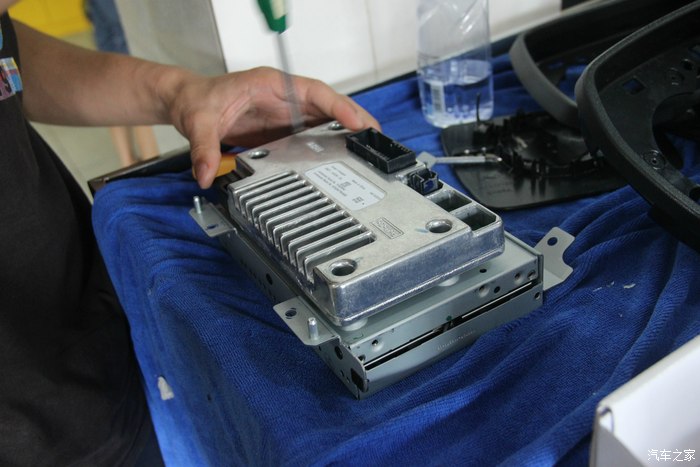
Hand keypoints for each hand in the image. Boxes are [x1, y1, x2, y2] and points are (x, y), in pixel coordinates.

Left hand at [161, 67, 379, 188]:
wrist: (187, 103)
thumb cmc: (197, 100)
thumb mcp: (199, 122)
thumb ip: (203, 148)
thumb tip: (205, 174)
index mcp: (270, 84)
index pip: (314, 91)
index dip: (338, 106)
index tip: (355, 122)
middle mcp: (284, 98)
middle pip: (328, 106)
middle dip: (353, 119)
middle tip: (375, 137)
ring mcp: (285, 114)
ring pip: (324, 120)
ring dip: (346, 133)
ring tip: (367, 149)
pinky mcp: (282, 130)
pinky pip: (311, 135)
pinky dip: (329, 145)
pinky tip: (342, 158)